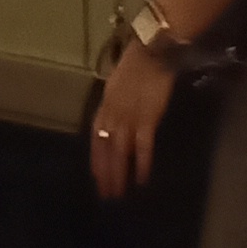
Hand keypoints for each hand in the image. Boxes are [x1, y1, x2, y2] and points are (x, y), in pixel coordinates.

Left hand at [90, 37, 175, 198]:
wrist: (151, 53)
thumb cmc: (135, 65)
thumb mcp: (116, 86)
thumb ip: (114, 105)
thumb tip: (115, 121)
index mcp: (105, 107)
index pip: (96, 139)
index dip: (96, 159)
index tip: (96, 177)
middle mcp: (112, 116)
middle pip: (105, 150)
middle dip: (105, 173)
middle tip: (106, 194)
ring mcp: (128, 119)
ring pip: (119, 153)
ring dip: (119, 174)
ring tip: (119, 193)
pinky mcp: (147, 120)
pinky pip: (142, 147)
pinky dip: (141, 164)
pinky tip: (141, 179)